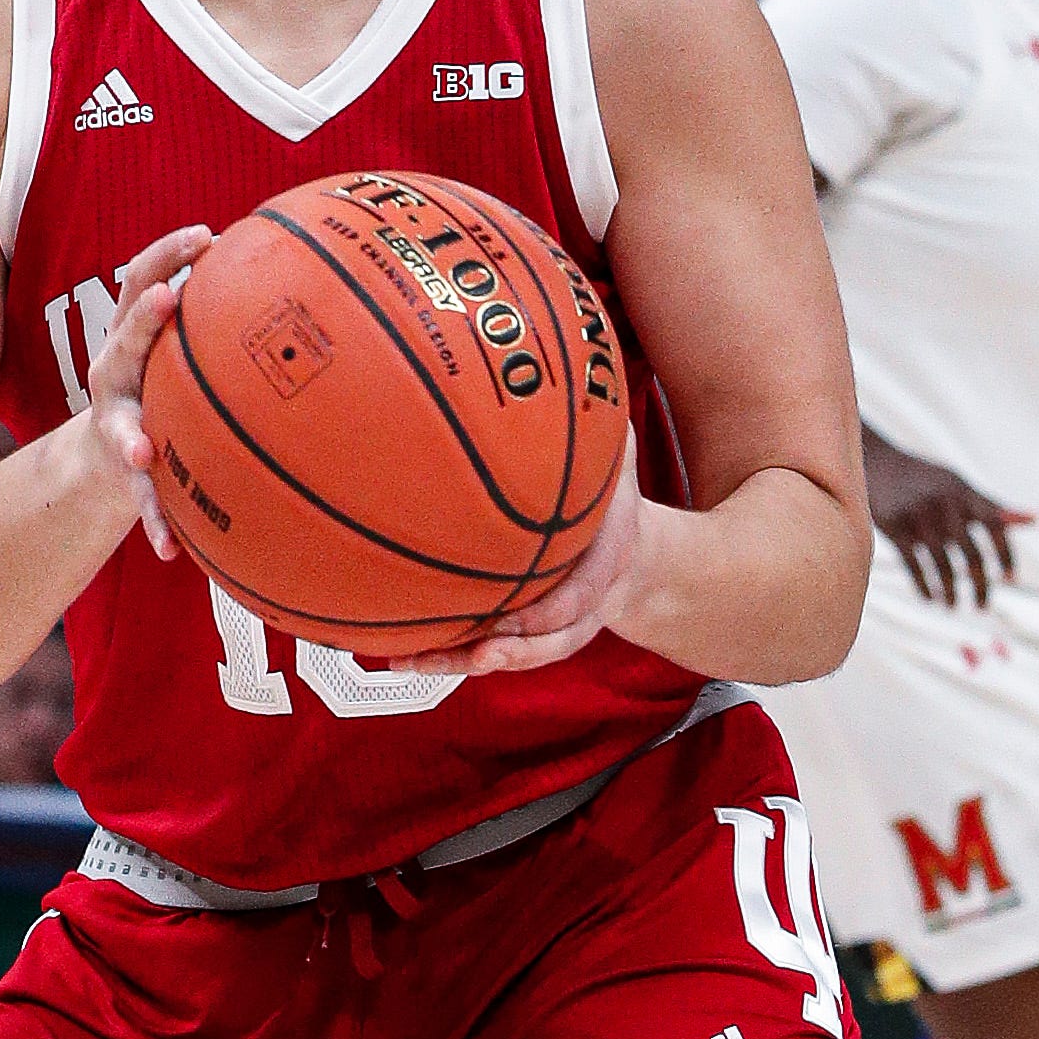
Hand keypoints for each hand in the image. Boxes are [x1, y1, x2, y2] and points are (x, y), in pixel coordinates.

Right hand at [80, 226, 212, 558]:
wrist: (108, 454)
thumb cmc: (166, 384)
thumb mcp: (183, 348)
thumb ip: (221, 320)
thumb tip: (304, 274)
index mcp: (134, 335)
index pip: (141, 280)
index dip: (168, 253)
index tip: (204, 235)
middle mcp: (116, 372)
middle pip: (123, 340)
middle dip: (143, 320)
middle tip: (169, 300)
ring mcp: (115, 422)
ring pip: (119, 426)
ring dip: (129, 436)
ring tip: (141, 451)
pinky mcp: (123, 473)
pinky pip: (140, 500)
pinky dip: (154, 522)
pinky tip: (170, 552)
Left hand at [396, 437, 648, 680]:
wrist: (637, 560)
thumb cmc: (613, 503)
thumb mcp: (617, 463)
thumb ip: (601, 431)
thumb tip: (579, 374)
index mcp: (608, 561)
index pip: (586, 595)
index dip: (553, 611)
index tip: (515, 617)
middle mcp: (582, 606)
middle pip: (550, 641)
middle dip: (512, 651)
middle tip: (475, 653)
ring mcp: (553, 627)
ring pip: (512, 656)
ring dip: (462, 663)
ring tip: (412, 662)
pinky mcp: (524, 636)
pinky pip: (488, 653)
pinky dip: (448, 659)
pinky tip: (401, 657)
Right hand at [864, 436, 1029, 607]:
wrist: (878, 464)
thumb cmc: (928, 480)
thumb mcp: (960, 486)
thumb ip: (992, 506)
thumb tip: (1034, 519)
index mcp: (964, 492)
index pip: (995, 525)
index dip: (1005, 554)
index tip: (1010, 579)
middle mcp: (945, 503)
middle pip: (971, 554)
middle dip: (980, 585)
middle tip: (981, 606)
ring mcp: (919, 515)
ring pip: (942, 564)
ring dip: (950, 592)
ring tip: (952, 607)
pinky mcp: (894, 527)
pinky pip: (914, 565)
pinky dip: (924, 586)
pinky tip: (931, 599)